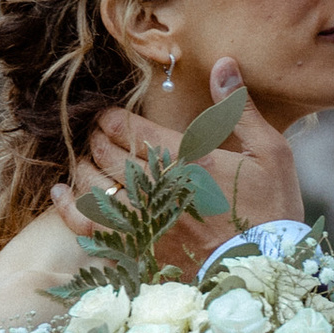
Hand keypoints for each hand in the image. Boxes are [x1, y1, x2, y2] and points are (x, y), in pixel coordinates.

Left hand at [53, 58, 303, 273]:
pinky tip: (61, 194)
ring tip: (84, 159)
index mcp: (188, 159)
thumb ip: (238, 108)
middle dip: (97, 139)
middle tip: (96, 133)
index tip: (107, 115)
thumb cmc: (272, 209)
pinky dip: (70, 208)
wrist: (266, 269)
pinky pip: (90, 227)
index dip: (112, 119)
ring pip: (95, 186)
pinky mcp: (138, 248)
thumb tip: (222, 63)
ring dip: (84, 167)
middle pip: (109, 154)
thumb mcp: (270, 152)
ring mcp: (144, 220)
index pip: (132, 129)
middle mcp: (159, 187)